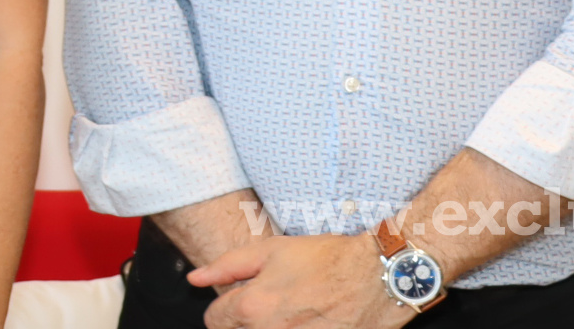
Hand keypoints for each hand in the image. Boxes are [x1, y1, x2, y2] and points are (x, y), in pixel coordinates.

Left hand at [190, 233, 415, 328]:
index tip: (240, 299)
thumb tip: (196, 280)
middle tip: (267, 305)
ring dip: (265, 327)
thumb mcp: (271, 251)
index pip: (214, 320)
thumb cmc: (326, 259)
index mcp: (251, 307)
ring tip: (289, 313)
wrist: (377, 277)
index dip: (224, 307)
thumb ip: (227, 266)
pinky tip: (306, 320)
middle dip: (243, 321)